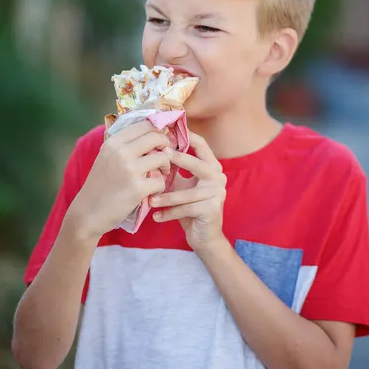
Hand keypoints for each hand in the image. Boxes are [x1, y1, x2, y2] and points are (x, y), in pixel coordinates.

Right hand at [68, 121, 170, 239]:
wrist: (87, 213)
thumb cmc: (100, 185)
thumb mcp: (106, 157)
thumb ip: (125, 144)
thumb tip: (152, 131)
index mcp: (113, 142)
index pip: (145, 124)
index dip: (158, 130)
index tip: (160, 141)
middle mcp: (121, 152)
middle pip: (157, 137)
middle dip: (166, 146)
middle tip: (163, 157)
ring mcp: (130, 170)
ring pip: (163, 158)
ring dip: (165, 167)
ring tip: (159, 175)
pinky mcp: (138, 188)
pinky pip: (161, 181)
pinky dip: (160, 187)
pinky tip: (151, 191)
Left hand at [149, 132, 226, 252]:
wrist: (205, 236)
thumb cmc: (189, 207)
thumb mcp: (181, 185)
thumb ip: (173, 170)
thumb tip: (152, 152)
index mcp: (212, 167)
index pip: (202, 145)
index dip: (187, 136)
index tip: (167, 132)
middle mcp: (218, 178)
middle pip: (197, 164)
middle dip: (178, 160)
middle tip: (159, 157)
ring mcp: (217, 194)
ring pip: (187, 193)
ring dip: (166, 197)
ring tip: (150, 200)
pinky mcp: (212, 210)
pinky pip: (186, 209)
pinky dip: (169, 214)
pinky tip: (156, 217)